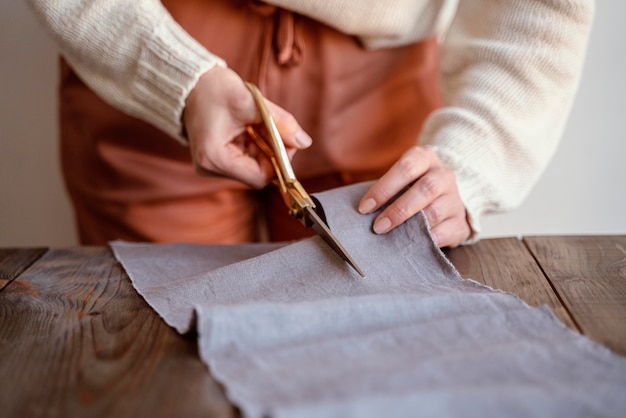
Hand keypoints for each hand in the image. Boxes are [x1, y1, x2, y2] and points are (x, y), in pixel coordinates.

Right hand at [182, 66, 311, 188]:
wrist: (190, 83)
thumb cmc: (212, 89)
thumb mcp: (250, 101)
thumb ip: (279, 122)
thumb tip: (304, 141)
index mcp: (214, 158)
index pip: (260, 177)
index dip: (278, 161)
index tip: (285, 139)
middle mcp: (210, 168)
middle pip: (258, 174)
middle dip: (272, 152)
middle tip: (277, 127)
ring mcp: (212, 166)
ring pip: (253, 167)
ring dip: (264, 147)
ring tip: (259, 123)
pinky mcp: (216, 160)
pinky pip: (245, 160)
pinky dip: (255, 145)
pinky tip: (251, 128)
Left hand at [358, 146, 470, 247]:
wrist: (445, 199)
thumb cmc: (412, 188)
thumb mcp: (401, 179)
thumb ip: (386, 190)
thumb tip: (363, 211)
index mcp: (425, 158)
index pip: (406, 167)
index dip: (384, 188)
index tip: (364, 208)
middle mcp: (443, 175)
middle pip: (426, 189)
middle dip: (398, 210)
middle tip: (378, 226)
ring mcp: (455, 199)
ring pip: (435, 212)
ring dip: (410, 226)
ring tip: (392, 236)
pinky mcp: (460, 223)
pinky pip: (443, 233)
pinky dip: (425, 239)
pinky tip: (412, 244)